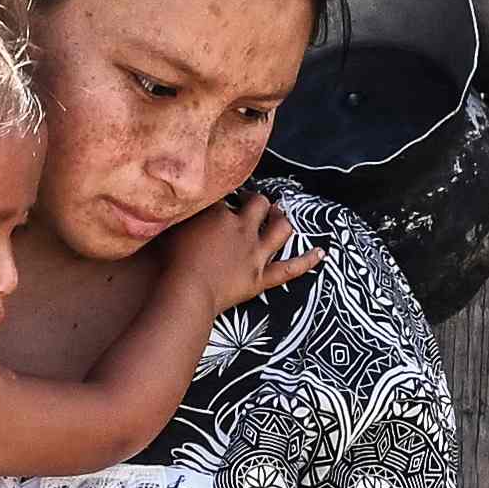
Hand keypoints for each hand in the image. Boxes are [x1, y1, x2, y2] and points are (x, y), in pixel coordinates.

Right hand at [172, 186, 324, 317]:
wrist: (186, 293)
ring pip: (280, 229)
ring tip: (281, 216)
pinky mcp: (260, 277)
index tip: (219, 194)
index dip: (224, 193)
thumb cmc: (169, 264)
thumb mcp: (167, 231)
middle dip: (258, 201)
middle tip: (253, 202)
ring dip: (282, 220)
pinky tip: (321, 253)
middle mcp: (242, 228)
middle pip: (258, 204)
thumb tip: (170, 205)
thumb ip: (174, 216)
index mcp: (219, 214)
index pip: (226, 195)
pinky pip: (290, 269)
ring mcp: (255, 253)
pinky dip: (307, 261)